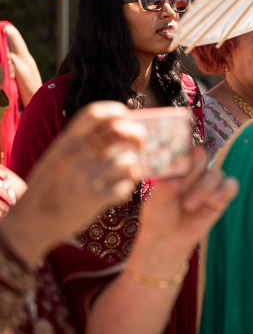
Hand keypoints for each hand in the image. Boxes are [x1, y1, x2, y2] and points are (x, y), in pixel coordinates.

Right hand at [0, 101, 143, 264]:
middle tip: (141, 144)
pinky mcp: (96, 198)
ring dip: (132, 170)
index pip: (95, 113)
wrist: (30, 223)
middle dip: (138, 135)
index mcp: (67, 142)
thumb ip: (82, 143)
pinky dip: (125, 190)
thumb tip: (118, 128)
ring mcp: (88, 175)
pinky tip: (115, 194)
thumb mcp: (57, 157)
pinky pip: (126, 187)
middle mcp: (78, 154)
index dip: (117, 110)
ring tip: (123, 177)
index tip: (127, 116)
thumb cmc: (49, 188)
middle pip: (121, 131)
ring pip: (129, 161)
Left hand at [132, 147, 237, 273]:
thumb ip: (166, 186)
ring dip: (203, 189)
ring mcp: (209, 183)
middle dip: (192, 173)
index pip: (186, 150)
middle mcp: (196, 171)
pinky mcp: (221, 197)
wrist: (167, 238)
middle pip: (203, 157)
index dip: (184, 157)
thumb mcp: (156, 200)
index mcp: (179, 165)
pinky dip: (224, 191)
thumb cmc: (159, 215)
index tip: (174, 172)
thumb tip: (178, 180)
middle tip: (179, 189)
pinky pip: (231, 185)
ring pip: (216, 174)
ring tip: (188, 205)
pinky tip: (212, 201)